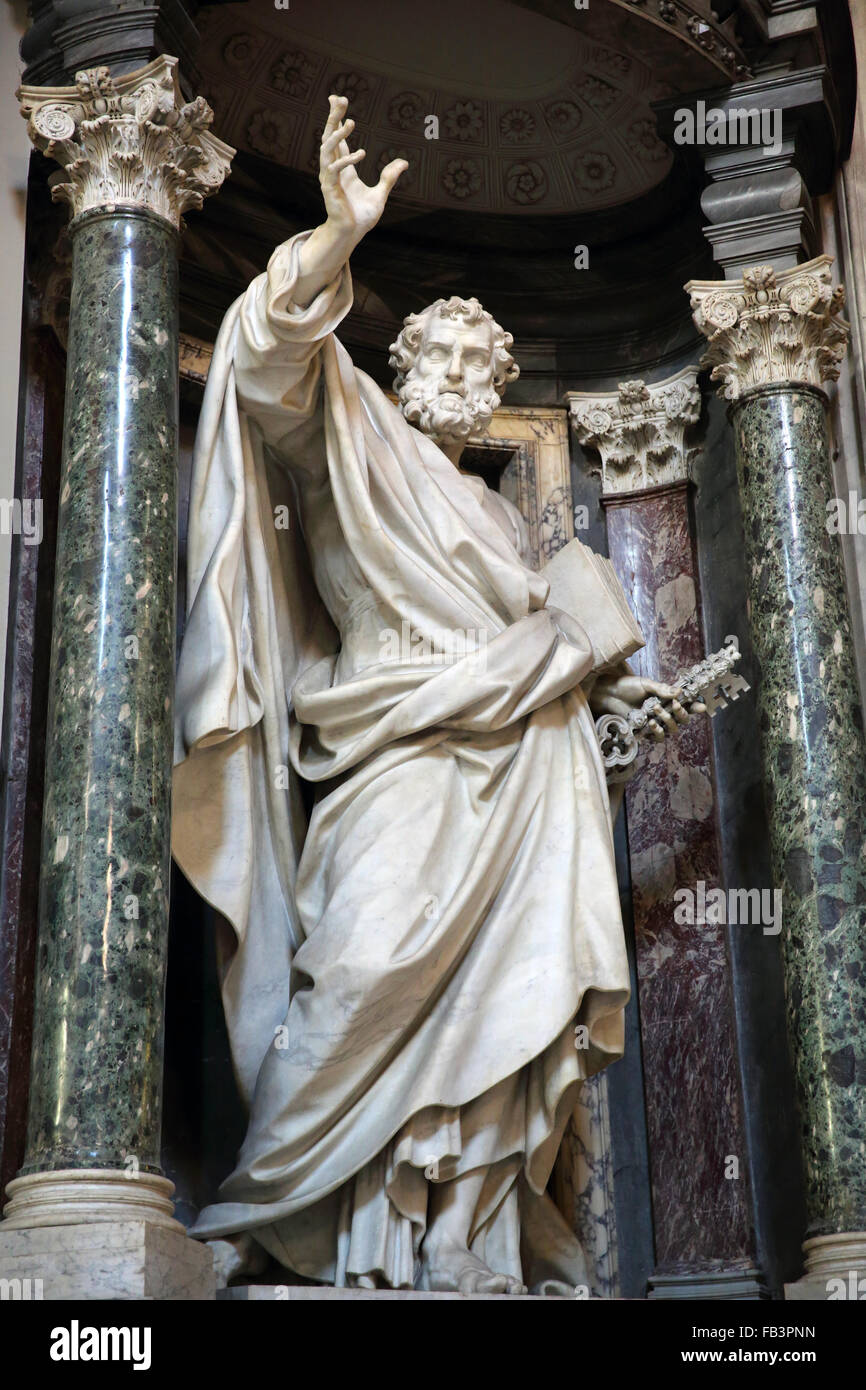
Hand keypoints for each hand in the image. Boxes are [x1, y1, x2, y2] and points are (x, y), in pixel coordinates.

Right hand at [319, 94, 406, 239]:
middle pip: (329, 136)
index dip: (337, 119)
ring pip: (327, 149)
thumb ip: (389, 177)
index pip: (338, 138)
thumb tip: (404, 162)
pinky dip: (346, 160)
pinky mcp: (330, 188)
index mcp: (343, 168)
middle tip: (338, 98)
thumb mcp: (381, 194)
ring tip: (350, 122)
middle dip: (332, 117)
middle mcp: (333, 169)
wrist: (352, 234)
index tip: (338, 99)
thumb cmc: (362, 217)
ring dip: (338, 135)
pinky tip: (360, 153)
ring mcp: (330, 178)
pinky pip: (335, 169)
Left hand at [589, 668, 704, 741]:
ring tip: (655, 710)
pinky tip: (651, 723)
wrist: (606, 693)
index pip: (686, 705)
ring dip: (667, 721)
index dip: (695, 708)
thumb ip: (662, 689)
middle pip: (682, 720)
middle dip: (682, 714)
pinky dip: (657, 731)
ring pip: (672, 730)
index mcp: (666, 699)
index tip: (701, 707)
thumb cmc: (626, 686)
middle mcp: (663, 712)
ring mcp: (654, 723)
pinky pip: (657, 737)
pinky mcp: (644, 731)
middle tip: (674, 705)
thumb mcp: (645, 684)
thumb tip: (680, 692)